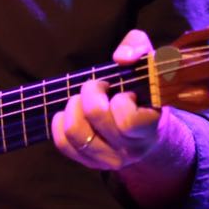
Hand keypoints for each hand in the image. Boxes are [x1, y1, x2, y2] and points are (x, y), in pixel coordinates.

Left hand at [51, 29, 179, 170]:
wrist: (149, 129)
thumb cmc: (146, 91)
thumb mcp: (149, 62)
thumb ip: (139, 47)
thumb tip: (121, 57)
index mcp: (149, 127)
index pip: (128, 120)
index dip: (121, 100)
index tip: (125, 92)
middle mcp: (130, 149)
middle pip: (96, 116)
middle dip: (91, 92)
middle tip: (98, 86)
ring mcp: (109, 159)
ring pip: (76, 133)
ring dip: (73, 107)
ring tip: (83, 100)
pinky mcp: (89, 162)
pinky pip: (63, 144)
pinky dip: (59, 124)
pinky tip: (72, 112)